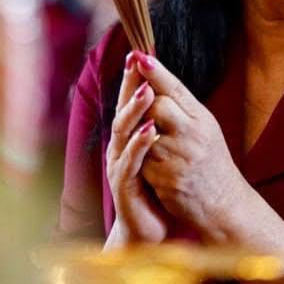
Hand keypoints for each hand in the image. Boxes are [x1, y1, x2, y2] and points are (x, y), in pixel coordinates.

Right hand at [104, 53, 168, 247]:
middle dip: (129, 84)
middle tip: (137, 59)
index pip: (131, 101)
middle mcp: (120, 147)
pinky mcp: (124, 185)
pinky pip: (132, 160)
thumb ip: (157, 129)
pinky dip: (140, 143)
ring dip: (133, 110)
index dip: (135, 77)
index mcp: (129, 138)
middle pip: (122, 108)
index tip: (141, 51)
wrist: (147, 232)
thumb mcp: (158, 156)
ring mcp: (119, 164)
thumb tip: (164, 98)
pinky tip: (150, 129)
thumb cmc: (153, 192)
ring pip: (123, 131)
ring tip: (145, 90)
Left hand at [132, 52, 246, 238]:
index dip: (155, 71)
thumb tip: (154, 77)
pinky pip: (142, 160)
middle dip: (142, 104)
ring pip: (145, 133)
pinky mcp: (168, 178)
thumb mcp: (204, 130)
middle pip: (157, 105)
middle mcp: (193, 134)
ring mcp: (181, 157)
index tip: (138, 55)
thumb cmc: (210, 163)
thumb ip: (182, 108)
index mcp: (202, 119)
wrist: (224, 206)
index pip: (176, 88)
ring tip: (141, 137)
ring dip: (138, 134)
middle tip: (134, 103)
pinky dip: (141, 159)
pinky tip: (147, 163)